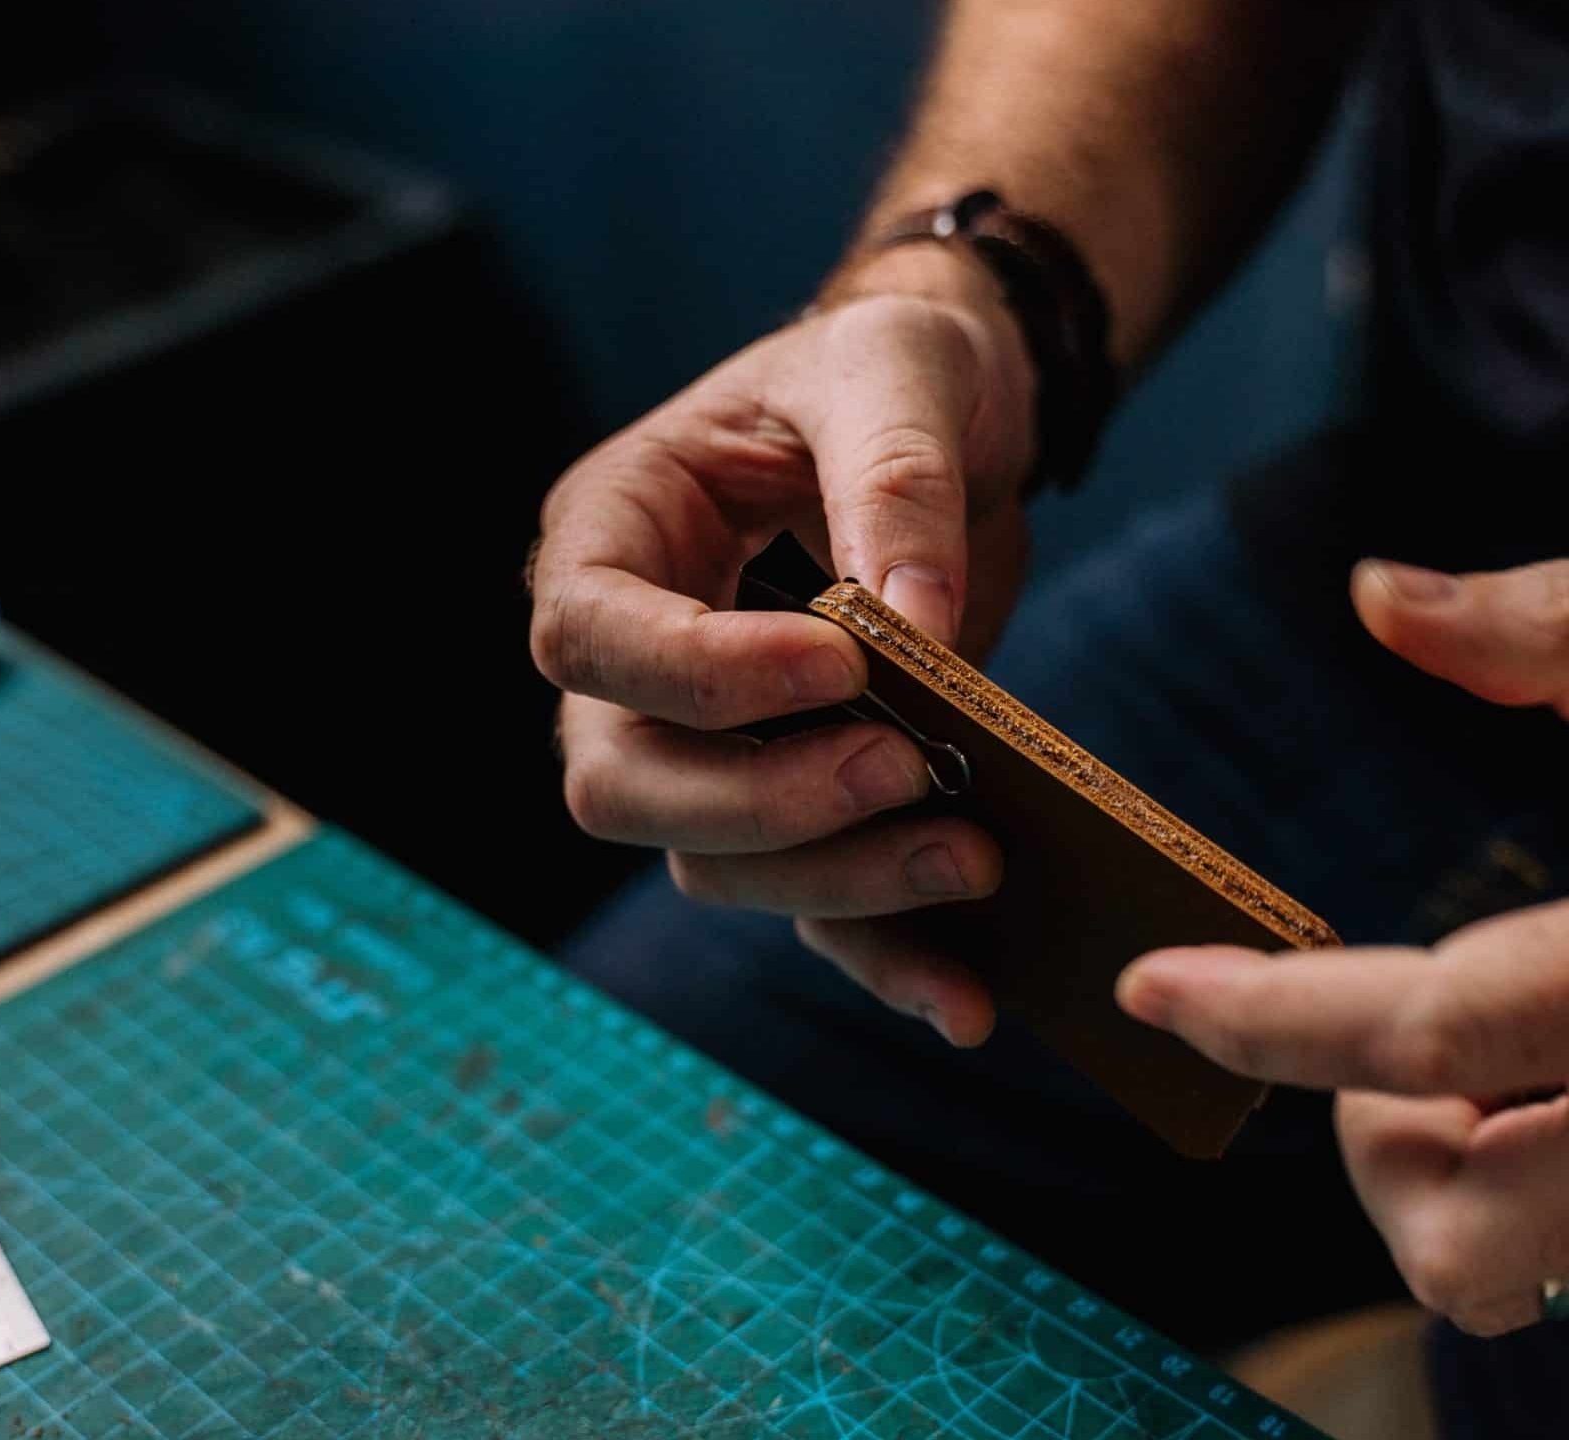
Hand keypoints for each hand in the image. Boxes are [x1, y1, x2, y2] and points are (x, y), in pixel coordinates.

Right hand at [530, 246, 1034, 1045]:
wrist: (952, 411)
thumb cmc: (887, 367)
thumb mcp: (894, 373)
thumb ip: (895, 480)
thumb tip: (914, 625)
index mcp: (612, 532)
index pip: (591, 636)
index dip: (698, 674)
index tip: (841, 663)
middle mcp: (633, 656)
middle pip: (623, 783)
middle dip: (758, 804)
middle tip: (902, 771)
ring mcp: (707, 746)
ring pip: (711, 864)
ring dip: (836, 883)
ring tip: (977, 858)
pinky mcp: (799, 801)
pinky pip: (812, 907)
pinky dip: (884, 956)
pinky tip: (968, 995)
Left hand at [1116, 558, 1568, 1333]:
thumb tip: (1384, 596)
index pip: (1440, 1030)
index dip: (1272, 1013)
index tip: (1153, 983)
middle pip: (1457, 1226)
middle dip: (1352, 1134)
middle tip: (1365, 1010)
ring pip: (1513, 1278)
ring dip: (1426, 1179)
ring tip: (1458, 1051)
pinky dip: (1507, 1198)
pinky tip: (1532, 1086)